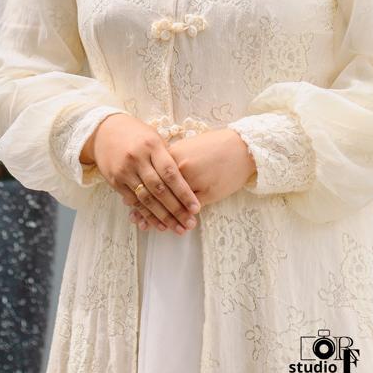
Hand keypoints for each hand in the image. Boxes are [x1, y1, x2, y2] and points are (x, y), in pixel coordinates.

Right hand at [81, 113, 201, 234]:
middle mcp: (138, 159)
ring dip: (163, 217)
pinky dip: (146, 215)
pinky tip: (158, 224)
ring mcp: (125, 171)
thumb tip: (186, 177)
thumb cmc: (136, 133)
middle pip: (159, 190)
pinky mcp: (115, 182)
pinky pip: (133, 202)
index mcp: (152, 146)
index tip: (196, 207)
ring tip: (177, 228)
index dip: (184, 192)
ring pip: (146, 199)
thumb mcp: (154, 137)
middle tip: (190, 224)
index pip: (170, 173)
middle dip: (176, 209)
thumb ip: (168, 156)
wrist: (103, 131)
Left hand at [128, 128, 255, 230]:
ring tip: (148, 227)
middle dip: (145, 208)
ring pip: (170, 204)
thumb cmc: (216, 146)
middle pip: (156, 192)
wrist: (243, 147)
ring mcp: (192, 182)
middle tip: (136, 220)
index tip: (129, 202)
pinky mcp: (206, 193)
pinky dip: (179, 218)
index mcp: (174, 154)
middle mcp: (179, 168)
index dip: (138, 191)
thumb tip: (156, 173)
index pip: (150, 176)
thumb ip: (173, 160)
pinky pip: (188, 209)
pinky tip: (173, 225)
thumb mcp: (190, 148)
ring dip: (160, 217)